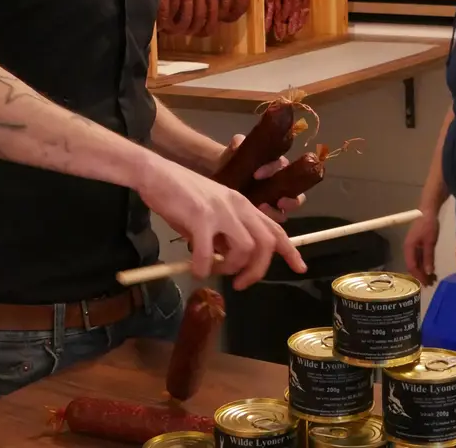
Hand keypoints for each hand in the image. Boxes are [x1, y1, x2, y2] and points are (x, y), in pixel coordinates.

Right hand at [137, 155, 306, 288]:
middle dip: (257, 270)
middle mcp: (238, 206)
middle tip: (240, 283)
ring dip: (231, 268)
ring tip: (214, 270)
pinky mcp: (201, 217)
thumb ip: (223, 233)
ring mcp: (221, 210)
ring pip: (244, 249)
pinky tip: (195, 270)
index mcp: (242, 204)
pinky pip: (209, 254)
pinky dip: (204, 268)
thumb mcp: (210, 212)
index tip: (300, 267)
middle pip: (265, 244)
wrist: (155, 173)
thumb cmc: (180, 194)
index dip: (290, 251)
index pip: (275, 229)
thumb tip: (226, 260)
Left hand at [226, 134, 304, 222]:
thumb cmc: (235, 159)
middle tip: (279, 200)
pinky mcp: (271, 211)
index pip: (283, 165)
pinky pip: (278, 217)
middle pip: (297, 190)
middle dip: (291, 197)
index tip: (256, 174)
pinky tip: (258, 215)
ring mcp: (278, 198)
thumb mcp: (237, 149)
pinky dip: (271, 217)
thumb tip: (238, 142)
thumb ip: (238, 143)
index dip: (272, 169)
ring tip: (266, 210)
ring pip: (291, 205)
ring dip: (283, 210)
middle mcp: (283, 181)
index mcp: (278, 164)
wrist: (223, 173)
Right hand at [402, 208, 440, 285]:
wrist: (427, 211)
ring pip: (416, 263)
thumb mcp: (429, 242)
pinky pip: (420, 258)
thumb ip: (428, 257)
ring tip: (432, 279)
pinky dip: (425, 265)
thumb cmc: (428, 225)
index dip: (419, 276)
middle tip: (430, 284)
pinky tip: (432, 269)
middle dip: (421, 276)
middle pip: (413, 266)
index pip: (411, 267)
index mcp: (408, 248)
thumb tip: (428, 272)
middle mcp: (408, 249)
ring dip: (423, 271)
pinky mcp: (418, 245)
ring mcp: (413, 247)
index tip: (427, 284)